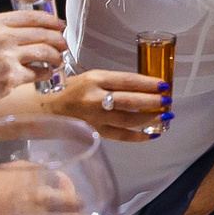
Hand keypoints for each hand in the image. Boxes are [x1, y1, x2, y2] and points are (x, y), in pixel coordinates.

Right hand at [0, 10, 64, 136]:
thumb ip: (3, 30)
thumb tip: (31, 32)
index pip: (32, 16)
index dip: (51, 20)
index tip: (60, 25)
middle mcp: (2, 37)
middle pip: (43, 33)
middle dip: (59, 39)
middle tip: (64, 44)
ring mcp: (7, 57)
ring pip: (45, 52)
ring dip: (57, 56)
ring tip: (58, 59)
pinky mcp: (10, 77)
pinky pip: (38, 73)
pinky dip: (46, 73)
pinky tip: (47, 73)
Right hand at [40, 68, 169, 142]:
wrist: (45, 109)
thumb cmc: (70, 91)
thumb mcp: (90, 78)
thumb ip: (114, 82)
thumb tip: (144, 87)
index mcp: (94, 80)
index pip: (127, 80)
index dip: (148, 83)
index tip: (163, 85)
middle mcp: (94, 98)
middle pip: (130, 100)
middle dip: (152, 101)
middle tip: (167, 100)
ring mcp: (94, 117)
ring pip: (128, 120)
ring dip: (150, 119)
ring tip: (164, 116)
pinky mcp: (94, 132)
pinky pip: (121, 136)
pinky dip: (138, 136)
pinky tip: (152, 134)